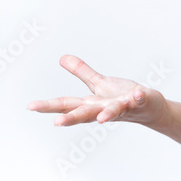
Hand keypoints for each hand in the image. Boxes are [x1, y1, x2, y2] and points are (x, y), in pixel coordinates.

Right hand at [27, 54, 167, 126]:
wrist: (150, 108)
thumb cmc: (122, 98)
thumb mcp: (99, 84)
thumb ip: (82, 72)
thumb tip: (62, 57)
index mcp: (92, 103)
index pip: (67, 104)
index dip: (48, 106)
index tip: (30, 106)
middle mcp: (104, 108)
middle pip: (85, 114)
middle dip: (71, 118)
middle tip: (57, 123)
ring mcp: (123, 107)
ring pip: (113, 111)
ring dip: (107, 115)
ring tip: (101, 119)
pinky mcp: (140, 102)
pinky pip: (139, 100)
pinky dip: (138, 98)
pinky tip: (138, 93)